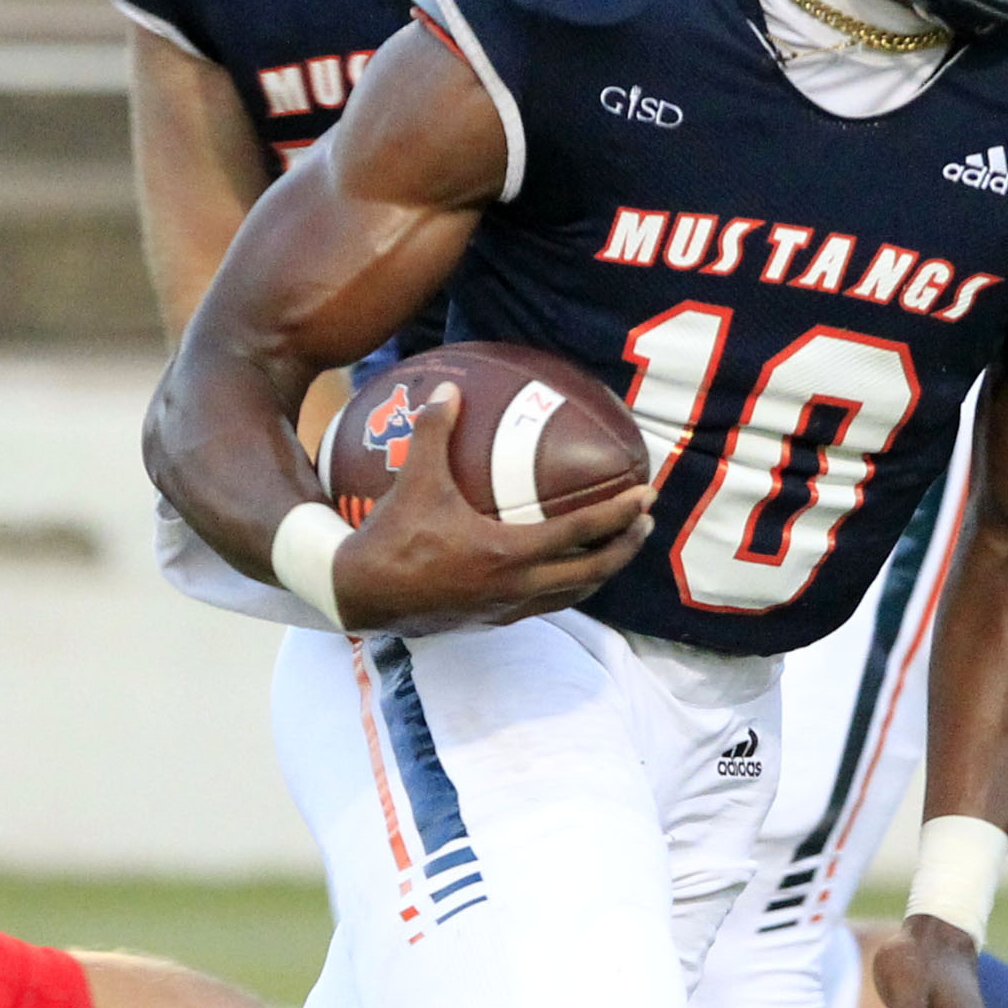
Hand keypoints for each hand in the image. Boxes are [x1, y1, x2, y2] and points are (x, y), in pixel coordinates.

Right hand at [322, 382, 652, 632]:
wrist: (360, 593)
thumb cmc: (391, 535)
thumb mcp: (414, 479)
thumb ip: (434, 431)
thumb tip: (448, 388)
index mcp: (508, 553)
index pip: (581, 533)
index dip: (619, 515)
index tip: (647, 497)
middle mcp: (516, 586)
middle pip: (593, 572)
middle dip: (626, 548)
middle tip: (645, 522)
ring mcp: (506, 608)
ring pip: (572, 594)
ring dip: (601, 571)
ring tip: (618, 548)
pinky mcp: (492, 620)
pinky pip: (545, 604)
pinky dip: (567, 586)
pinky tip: (565, 570)